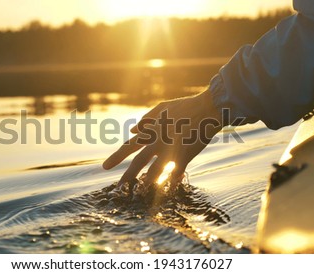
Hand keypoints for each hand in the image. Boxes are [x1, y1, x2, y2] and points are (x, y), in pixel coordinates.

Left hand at [103, 90, 222, 185]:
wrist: (208, 108)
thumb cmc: (186, 107)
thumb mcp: (163, 108)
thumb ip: (146, 118)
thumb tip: (132, 130)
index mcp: (152, 130)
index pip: (129, 146)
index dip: (116, 157)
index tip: (105, 167)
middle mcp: (158, 141)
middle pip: (139, 161)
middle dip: (127, 176)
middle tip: (117, 188)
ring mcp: (172, 149)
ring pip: (155, 171)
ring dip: (147, 183)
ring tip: (139, 193)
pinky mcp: (185, 156)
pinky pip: (176, 173)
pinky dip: (171, 182)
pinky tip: (167, 189)